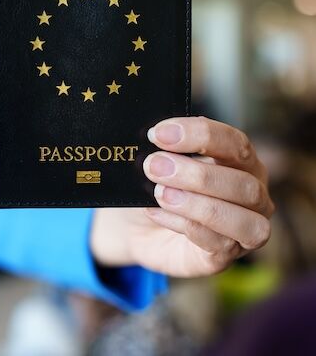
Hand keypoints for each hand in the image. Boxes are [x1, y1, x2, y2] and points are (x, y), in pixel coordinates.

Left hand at [90, 116, 273, 276]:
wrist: (136, 225)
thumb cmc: (155, 185)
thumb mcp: (159, 163)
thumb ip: (165, 149)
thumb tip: (155, 137)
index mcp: (242, 162)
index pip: (236, 143)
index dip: (200, 135)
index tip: (159, 134)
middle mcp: (253, 195)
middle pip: (243, 183)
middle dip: (196, 174)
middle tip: (153, 165)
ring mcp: (245, 230)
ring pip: (242, 220)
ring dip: (197, 204)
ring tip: (159, 193)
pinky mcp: (223, 257)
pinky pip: (217, 244)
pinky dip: (184, 225)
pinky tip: (156, 213)